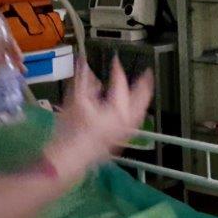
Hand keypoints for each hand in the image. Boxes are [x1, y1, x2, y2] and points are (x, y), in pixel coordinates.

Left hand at [0, 48, 25, 98]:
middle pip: (2, 59)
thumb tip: (7, 51)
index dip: (12, 49)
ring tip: (18, 80)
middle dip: (13, 63)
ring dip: (9, 74)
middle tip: (22, 71)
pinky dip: (2, 86)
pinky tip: (9, 90)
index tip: (20, 58)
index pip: (1, 45)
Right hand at [46, 56, 153, 180]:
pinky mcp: (122, 139)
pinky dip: (138, 110)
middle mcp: (126, 119)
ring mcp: (126, 131)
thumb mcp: (75, 101)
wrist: (70, 157)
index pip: (119, 83)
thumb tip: (84, 62)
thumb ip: (82, 80)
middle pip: (140, 98)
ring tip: (145, 87)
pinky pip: (135, 121)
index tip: (115, 60)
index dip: (117, 70)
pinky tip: (135, 108)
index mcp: (116, 108)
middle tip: (147, 73)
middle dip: (144, 84)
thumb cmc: (72, 129)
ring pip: (141, 110)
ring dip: (143, 97)